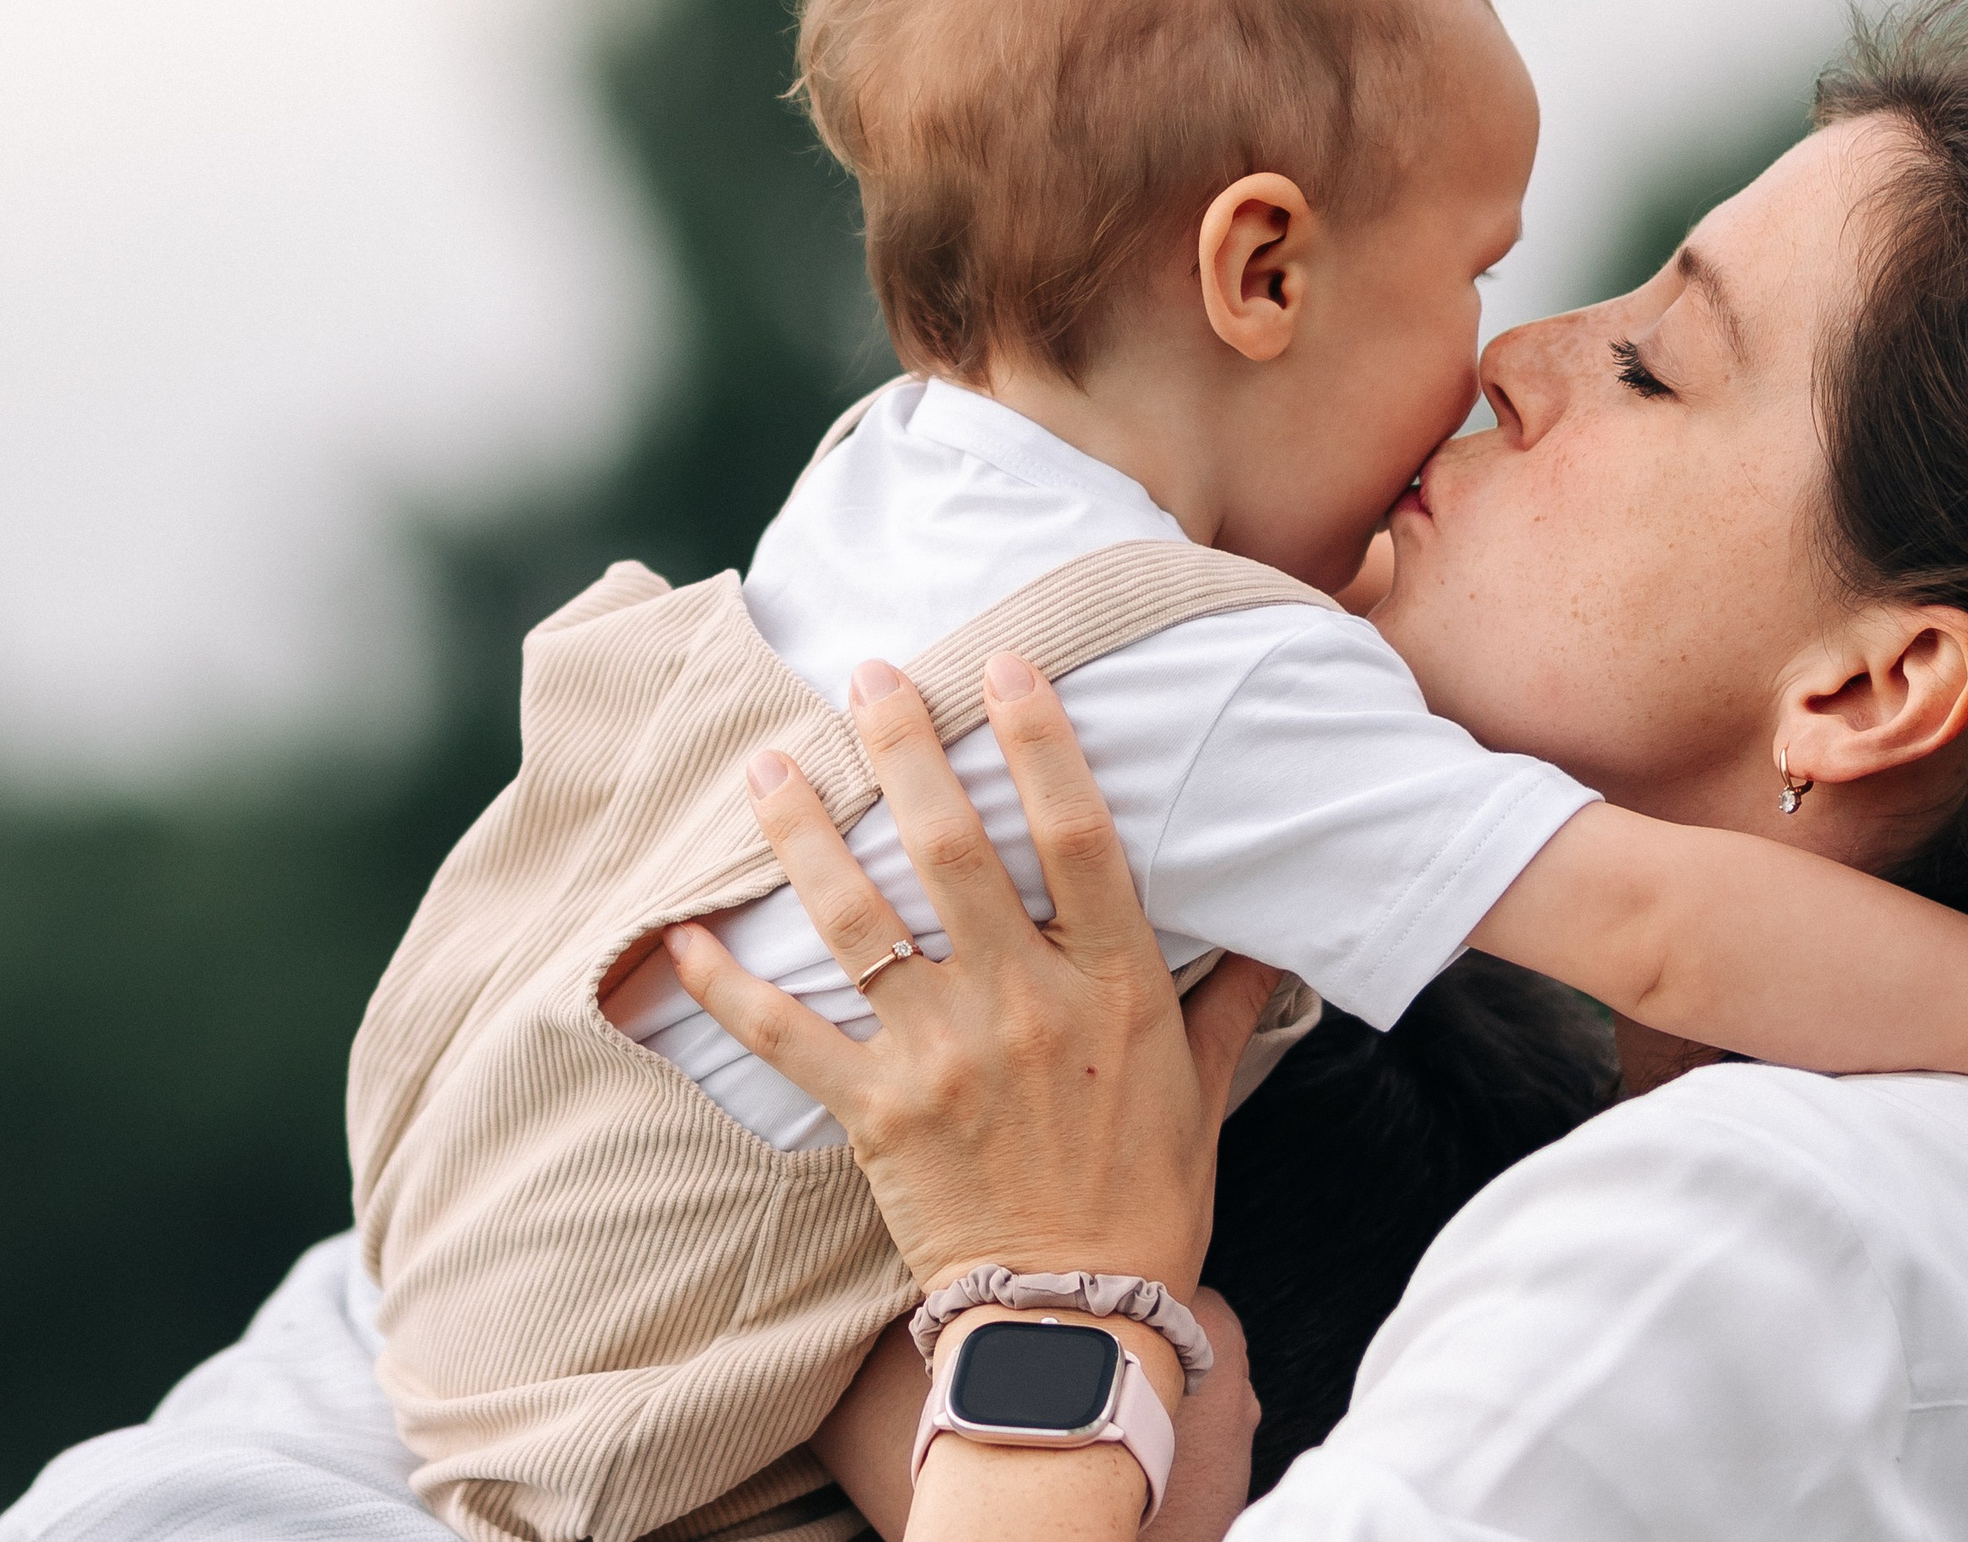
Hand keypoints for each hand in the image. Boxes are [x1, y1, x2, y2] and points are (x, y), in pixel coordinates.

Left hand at [666, 652, 1279, 1302]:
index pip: (1075, 832)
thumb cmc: (1148, 1199)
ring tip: (764, 764)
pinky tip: (682, 933)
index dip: (1036, 739)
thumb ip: (1224, 999)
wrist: (1077, 1319)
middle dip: (903, 745)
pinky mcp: (875, 1112)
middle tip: (866, 676)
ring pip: (857, 917)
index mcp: (1112, 985)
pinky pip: (785, 1034)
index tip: (1003, 664)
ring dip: (804, 831)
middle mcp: (1024, 1002)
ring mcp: (941, 1054)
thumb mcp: (1202, 1088)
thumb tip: (1270, 937)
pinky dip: (726, 983)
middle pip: (951, 847)